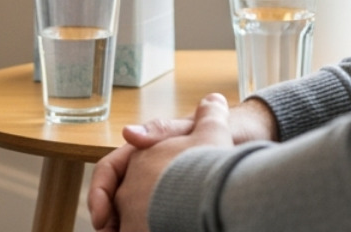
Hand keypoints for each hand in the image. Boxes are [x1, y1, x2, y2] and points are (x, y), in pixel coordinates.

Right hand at [89, 93, 234, 231]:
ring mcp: (160, 192)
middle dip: (108, 221)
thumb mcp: (193, 129)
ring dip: (125, 228)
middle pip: (115, 199)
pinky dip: (146, 229)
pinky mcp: (174, 208)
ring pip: (131, 215)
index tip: (103, 217)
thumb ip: (161, 130)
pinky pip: (152, 221)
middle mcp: (147, 172)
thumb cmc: (225, 130)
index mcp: (143, 151)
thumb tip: (128, 133)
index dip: (100, 193)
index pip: (108, 171)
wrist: (250, 144)